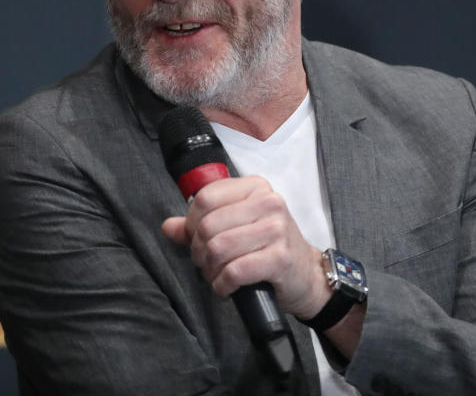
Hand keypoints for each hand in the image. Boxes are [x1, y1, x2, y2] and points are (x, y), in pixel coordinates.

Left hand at [162, 175, 330, 318]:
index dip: (192, 223)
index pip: (205, 198)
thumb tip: (168, 227)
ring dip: (210, 270)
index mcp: (255, 188)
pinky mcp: (280, 258)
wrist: (307, 275)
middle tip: (207, 263)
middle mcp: (269, 202)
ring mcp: (277, 229)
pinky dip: (222, 285)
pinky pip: (234, 271)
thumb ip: (202, 224)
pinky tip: (227, 287)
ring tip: (217, 275)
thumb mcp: (238, 227)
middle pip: (208, 225)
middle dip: (199, 251)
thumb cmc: (270, 248)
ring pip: (218, 248)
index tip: (198, 239)